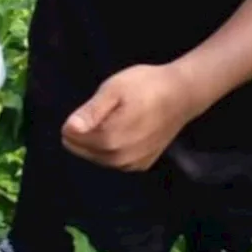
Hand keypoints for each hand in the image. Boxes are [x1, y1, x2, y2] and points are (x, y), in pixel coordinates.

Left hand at [61, 63, 204, 171]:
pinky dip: (110, 148)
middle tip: (101, 110)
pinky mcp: (143, 165)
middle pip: (84, 150)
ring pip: (99, 157)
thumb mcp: (114, 89)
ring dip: (96, 141)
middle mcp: (120, 159)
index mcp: (111, 139)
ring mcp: (133, 165)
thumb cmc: (146, 86)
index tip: (90, 106)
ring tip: (110, 118)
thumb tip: (68, 128)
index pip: (73, 138)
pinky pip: (115, 160)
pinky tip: (119, 131)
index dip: (74, 122)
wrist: (182, 95)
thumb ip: (91, 111)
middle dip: (85, 132)